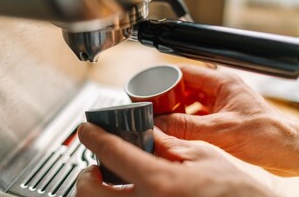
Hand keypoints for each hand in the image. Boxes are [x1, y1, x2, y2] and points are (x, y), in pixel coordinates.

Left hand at [76, 122, 273, 196]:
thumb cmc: (232, 192)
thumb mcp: (201, 156)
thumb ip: (166, 142)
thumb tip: (143, 130)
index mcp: (159, 182)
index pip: (111, 152)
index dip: (93, 136)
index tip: (86, 130)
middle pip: (88, 192)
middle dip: (86, 176)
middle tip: (96, 167)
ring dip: (96, 192)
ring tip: (110, 182)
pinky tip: (128, 194)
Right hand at [155, 65, 298, 175]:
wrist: (287, 151)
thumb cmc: (266, 135)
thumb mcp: (220, 130)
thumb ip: (187, 127)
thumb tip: (160, 123)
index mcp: (222, 82)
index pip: (186, 72)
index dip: (166, 79)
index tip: (151, 89)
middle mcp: (220, 89)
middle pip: (186, 86)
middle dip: (169, 96)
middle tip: (154, 106)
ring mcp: (221, 102)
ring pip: (191, 100)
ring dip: (177, 109)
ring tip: (164, 117)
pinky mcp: (222, 115)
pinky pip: (198, 113)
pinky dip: (186, 119)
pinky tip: (179, 128)